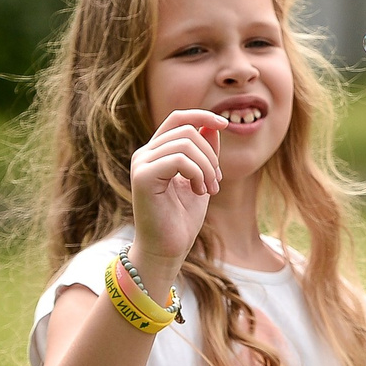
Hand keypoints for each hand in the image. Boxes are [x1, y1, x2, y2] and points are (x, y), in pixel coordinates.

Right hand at [130, 109, 226, 270]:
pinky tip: (199, 192)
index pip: (177, 118)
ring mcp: (141, 164)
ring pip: (186, 143)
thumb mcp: (202, 178)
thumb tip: (213, 125)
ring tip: (208, 189)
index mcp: (157, 152)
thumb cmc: (182, 218)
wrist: (167, 250)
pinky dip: (197, 173)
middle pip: (187, 130)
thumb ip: (206, 152)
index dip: (201, 115)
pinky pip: (179, 158)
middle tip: (215, 182)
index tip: (224, 124)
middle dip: (211, 154)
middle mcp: (145, 154)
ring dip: (207, 167)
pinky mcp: (142, 177)